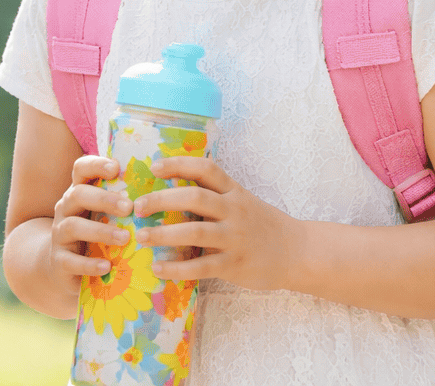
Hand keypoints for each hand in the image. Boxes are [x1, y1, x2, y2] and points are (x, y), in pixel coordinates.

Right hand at [49, 155, 133, 282]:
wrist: (65, 269)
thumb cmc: (95, 237)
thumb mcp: (106, 216)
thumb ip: (125, 203)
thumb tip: (166, 188)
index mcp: (79, 193)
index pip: (81, 169)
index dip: (96, 165)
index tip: (116, 168)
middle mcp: (66, 209)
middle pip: (77, 194)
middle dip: (103, 199)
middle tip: (129, 207)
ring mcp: (59, 235)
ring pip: (73, 226)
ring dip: (100, 231)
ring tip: (125, 238)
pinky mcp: (59, 261)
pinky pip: (70, 261)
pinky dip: (89, 263)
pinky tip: (107, 266)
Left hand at [133, 156, 303, 290]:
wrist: (297, 252)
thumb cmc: (260, 225)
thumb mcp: (240, 201)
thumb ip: (212, 195)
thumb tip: (167, 190)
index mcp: (233, 191)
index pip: (206, 169)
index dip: (179, 164)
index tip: (154, 167)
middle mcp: (233, 210)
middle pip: (195, 197)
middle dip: (162, 199)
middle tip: (137, 206)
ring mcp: (235, 238)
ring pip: (195, 232)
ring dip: (164, 234)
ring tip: (142, 237)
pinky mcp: (234, 264)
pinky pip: (202, 266)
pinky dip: (177, 268)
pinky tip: (158, 269)